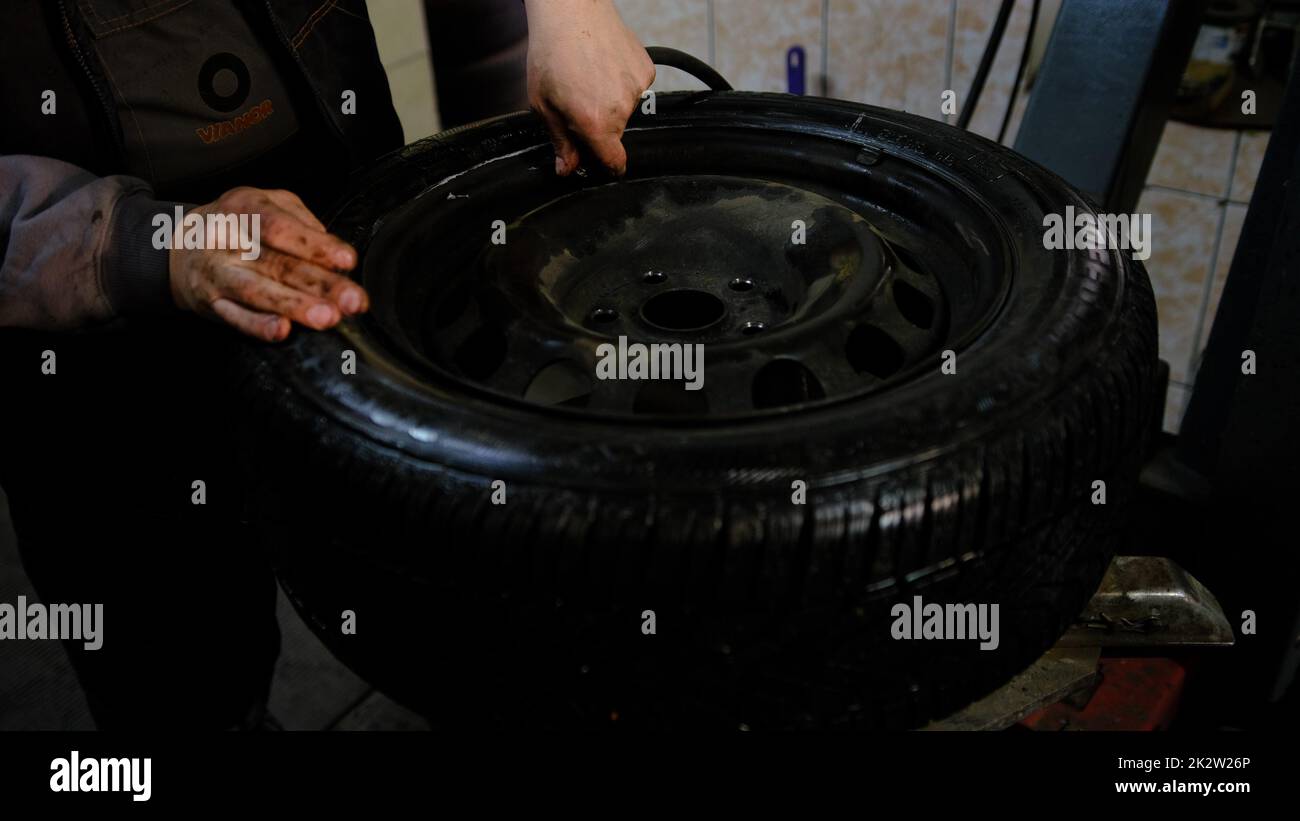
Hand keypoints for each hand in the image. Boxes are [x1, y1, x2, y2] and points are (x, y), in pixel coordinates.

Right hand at [167, 187, 367, 340]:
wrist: (180, 245)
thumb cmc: (239, 224)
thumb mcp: (267, 204)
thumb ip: (301, 222)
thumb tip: (333, 249)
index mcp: (245, 208)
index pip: (281, 227)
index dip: (315, 245)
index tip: (347, 260)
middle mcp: (227, 240)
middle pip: (277, 263)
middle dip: (320, 284)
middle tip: (353, 300)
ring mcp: (217, 273)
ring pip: (257, 291)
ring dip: (294, 306)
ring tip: (327, 317)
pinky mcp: (211, 303)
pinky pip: (235, 317)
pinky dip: (257, 325)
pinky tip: (281, 331)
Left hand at [524, 0, 654, 175]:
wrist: (571, 10)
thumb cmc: (551, 52)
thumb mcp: (543, 104)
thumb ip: (560, 141)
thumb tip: (567, 169)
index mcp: (595, 124)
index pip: (615, 163)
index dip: (608, 168)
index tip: (603, 166)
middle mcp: (620, 110)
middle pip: (615, 135)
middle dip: (598, 127)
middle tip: (577, 101)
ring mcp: (636, 89)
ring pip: (625, 111)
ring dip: (610, 102)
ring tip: (589, 77)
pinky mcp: (646, 70)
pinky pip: (635, 88)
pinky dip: (622, 82)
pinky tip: (604, 66)